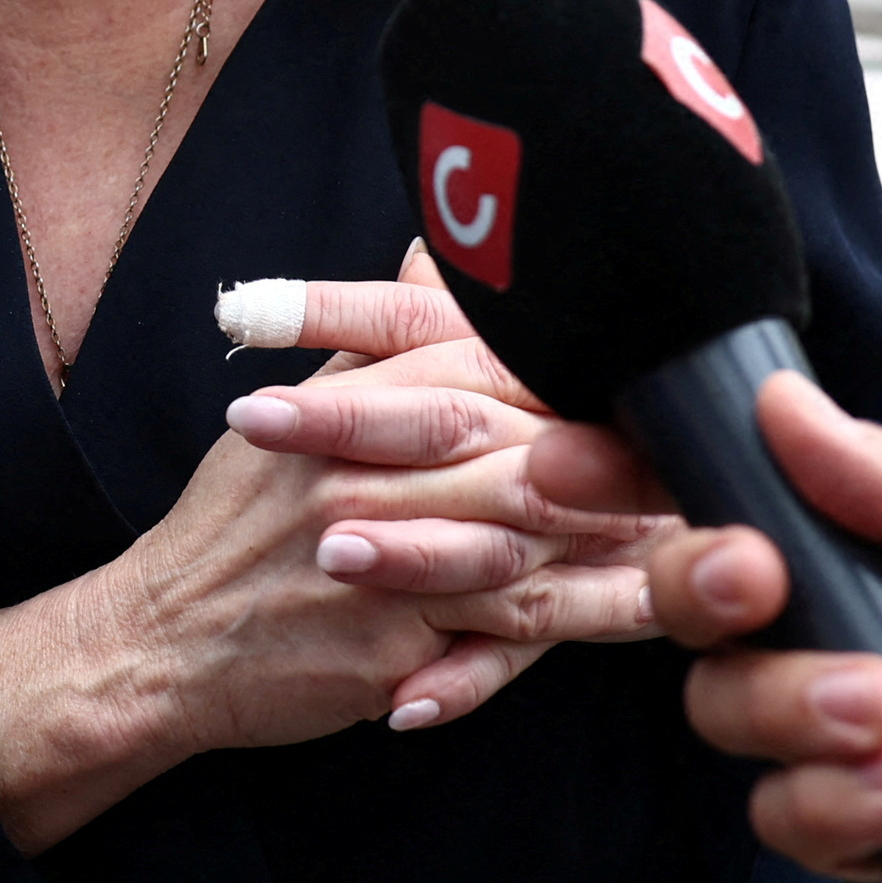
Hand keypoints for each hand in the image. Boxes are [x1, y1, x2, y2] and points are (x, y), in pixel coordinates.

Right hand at [0, 247, 662, 853]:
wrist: (161, 638)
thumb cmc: (239, 522)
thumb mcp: (297, 407)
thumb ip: (378, 332)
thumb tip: (433, 243)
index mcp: (354, 401)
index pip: (483, 363)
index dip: (575, 367)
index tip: (653, 367)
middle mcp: (370, 467)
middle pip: (522, 440)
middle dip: (620, 442)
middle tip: (714, 441)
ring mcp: (385, 555)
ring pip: (534, 533)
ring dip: (633, 525)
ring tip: (720, 516)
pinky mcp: (396, 639)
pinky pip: (514, 629)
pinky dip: (592, 613)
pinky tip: (663, 606)